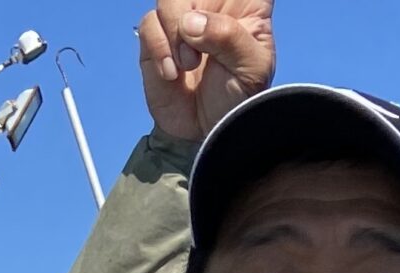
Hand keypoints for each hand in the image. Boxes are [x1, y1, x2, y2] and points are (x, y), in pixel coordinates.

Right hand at [138, 3, 274, 144]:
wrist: (209, 133)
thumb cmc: (238, 100)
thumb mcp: (251, 69)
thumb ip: (229, 37)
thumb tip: (190, 22)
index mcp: (246, 5)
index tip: (218, 22)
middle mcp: (212, 7)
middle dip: (190, 11)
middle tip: (198, 51)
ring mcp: (183, 20)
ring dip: (174, 33)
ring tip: (188, 66)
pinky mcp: (158, 39)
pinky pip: (148, 24)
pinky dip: (158, 48)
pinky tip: (172, 74)